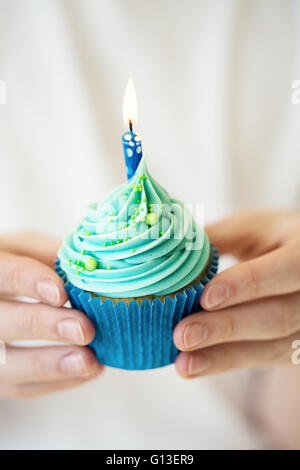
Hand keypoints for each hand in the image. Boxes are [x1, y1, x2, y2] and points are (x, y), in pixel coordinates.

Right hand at [0, 232, 102, 397]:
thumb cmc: (11, 265)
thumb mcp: (23, 249)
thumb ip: (49, 254)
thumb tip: (92, 266)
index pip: (2, 274)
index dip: (29, 283)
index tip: (61, 293)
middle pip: (1, 322)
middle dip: (43, 326)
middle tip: (84, 329)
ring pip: (6, 363)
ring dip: (49, 365)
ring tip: (88, 361)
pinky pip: (19, 386)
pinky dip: (54, 382)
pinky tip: (85, 371)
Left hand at [174, 211, 299, 377]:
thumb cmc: (273, 240)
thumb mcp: (252, 229)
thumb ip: (217, 238)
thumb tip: (167, 247)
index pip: (284, 270)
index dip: (246, 284)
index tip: (206, 297)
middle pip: (277, 316)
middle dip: (227, 327)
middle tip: (183, 334)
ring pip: (271, 346)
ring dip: (222, 356)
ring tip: (183, 361)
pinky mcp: (296, 348)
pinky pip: (262, 359)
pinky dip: (224, 362)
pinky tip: (194, 365)